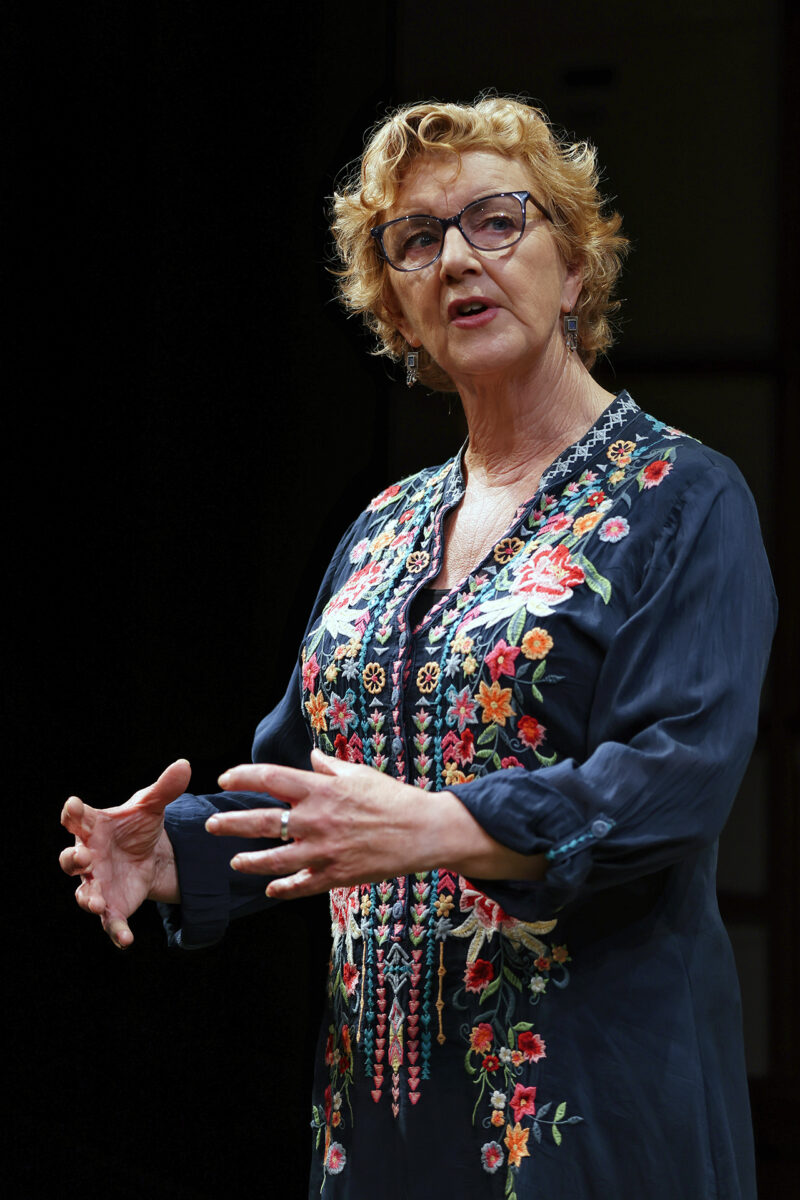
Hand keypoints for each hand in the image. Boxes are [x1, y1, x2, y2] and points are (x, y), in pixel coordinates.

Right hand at [60, 760, 189, 947]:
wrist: (150, 853)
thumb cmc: (138, 826)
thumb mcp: (152, 807)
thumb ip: (165, 788)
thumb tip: (184, 765)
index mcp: (93, 827)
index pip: (76, 818)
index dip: (72, 812)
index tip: (72, 805)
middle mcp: (89, 856)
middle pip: (70, 860)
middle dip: (73, 861)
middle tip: (83, 859)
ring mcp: (98, 883)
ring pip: (84, 895)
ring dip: (88, 899)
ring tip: (96, 904)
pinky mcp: (113, 905)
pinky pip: (110, 922)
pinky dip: (117, 931)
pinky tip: (127, 940)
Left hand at [207, 749, 544, 898]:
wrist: (424, 830)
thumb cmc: (393, 797)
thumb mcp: (360, 774)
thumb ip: (330, 767)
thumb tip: (310, 756)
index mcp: (321, 788)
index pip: (270, 778)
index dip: (242, 776)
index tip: (225, 778)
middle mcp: (317, 818)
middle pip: (262, 820)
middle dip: (231, 823)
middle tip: (211, 825)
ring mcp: (324, 849)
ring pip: (275, 859)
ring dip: (250, 861)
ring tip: (234, 862)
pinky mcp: (336, 874)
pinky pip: (302, 885)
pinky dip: (283, 889)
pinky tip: (270, 890)